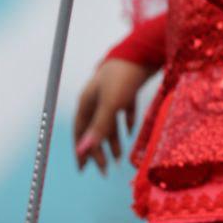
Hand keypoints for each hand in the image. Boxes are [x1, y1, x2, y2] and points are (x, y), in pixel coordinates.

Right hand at [74, 57, 153, 171]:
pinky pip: (123, 110)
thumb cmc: (123, 77)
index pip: (80, 131)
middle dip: (98, 150)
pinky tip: (130, 132)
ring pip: (108, 122)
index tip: (83, 170)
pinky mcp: (126, 89)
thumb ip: (98, 128)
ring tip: (118, 158)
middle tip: (103, 171)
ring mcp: (111, 93)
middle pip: (93, 129)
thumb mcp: (111, 104)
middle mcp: (96, 98)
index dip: (81, 151)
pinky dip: (125, 122)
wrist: (142, 51)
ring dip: (112, 140)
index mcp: (87, 101)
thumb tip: (82, 152)